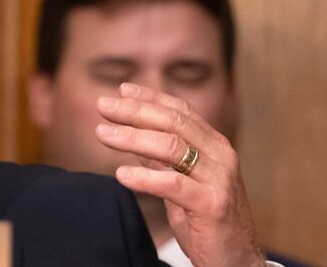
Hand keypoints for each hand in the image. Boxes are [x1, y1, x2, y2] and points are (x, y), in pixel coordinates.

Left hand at [94, 83, 264, 266]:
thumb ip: (162, 158)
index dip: (150, 98)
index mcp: (213, 145)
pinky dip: (145, 178)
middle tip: (102, 106)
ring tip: (102, 134)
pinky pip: (174, 185)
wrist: (236, 259)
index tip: (120, 90)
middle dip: (134, 112)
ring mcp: (219, 179)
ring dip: (133, 138)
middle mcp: (220, 155)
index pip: (180, 111)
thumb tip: (132, 132)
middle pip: (173, 122)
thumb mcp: (181, 181)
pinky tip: (121, 175)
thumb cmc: (206, 219)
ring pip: (173, 147)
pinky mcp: (212, 205)